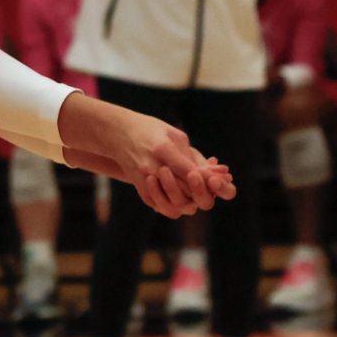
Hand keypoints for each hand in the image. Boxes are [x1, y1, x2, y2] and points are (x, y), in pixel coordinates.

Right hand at [119, 113, 234, 214]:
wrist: (118, 133)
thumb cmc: (151, 131)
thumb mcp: (174, 135)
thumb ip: (193, 155)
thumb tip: (216, 171)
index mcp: (163, 149)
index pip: (190, 171)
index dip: (206, 179)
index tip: (217, 179)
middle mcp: (152, 166)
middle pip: (183, 189)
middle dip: (201, 191)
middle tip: (211, 188)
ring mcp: (144, 178)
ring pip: (173, 202)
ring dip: (188, 200)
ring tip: (195, 193)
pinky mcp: (139, 187)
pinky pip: (159, 205)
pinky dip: (173, 204)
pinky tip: (181, 197)